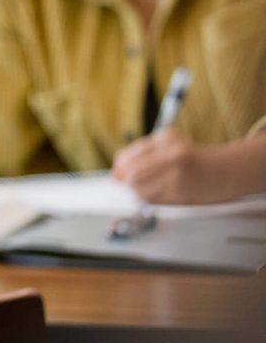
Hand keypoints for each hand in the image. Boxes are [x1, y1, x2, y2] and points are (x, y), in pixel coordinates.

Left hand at [111, 128, 252, 205]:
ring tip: (149, 185)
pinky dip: (148, 198)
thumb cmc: (194, 156)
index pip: (129, 157)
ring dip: (137, 190)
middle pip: (132, 176)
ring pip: (139, 190)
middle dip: (126, 180)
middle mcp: (174, 158)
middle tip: (130, 180)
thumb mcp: (169, 142)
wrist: (226, 171)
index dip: (119, 167)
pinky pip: (151, 201)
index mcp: (168, 141)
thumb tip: (116, 174)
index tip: (118, 172)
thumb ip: (140, 153)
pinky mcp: (181, 196)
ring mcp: (178, 178)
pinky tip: (158, 192)